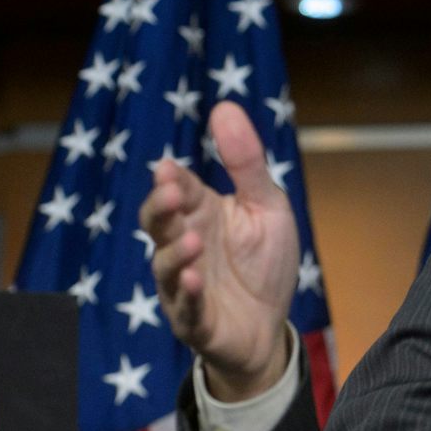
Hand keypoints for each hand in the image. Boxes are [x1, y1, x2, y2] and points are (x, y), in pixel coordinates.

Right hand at [142, 100, 299, 399]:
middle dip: (161, 208)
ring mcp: (184, 286)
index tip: (169, 169)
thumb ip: (246, 162)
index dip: (171, 181)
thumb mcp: (267, 205)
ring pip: (166, 268)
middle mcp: (184, 246)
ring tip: (195, 240)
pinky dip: (188, 296)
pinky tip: (197, 281)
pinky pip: (186, 309)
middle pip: (158, 224)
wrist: (272, 325)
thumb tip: (225, 106)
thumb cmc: (265, 261)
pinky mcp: (195, 321)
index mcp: (200, 215)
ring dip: (176, 254)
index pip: (178, 192)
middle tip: (170, 192)